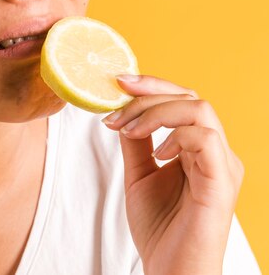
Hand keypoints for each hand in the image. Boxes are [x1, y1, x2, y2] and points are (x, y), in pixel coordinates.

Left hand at [102, 74, 243, 274]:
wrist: (169, 272)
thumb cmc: (159, 228)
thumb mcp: (138, 172)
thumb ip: (135, 140)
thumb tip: (122, 108)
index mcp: (198, 147)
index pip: (182, 98)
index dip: (151, 84)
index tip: (118, 82)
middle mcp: (215, 151)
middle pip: (190, 96)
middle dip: (148, 94)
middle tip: (116, 106)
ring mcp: (222, 165)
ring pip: (199, 109)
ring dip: (156, 112)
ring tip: (129, 130)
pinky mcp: (221, 182)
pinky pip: (206, 138)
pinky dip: (175, 136)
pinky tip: (156, 153)